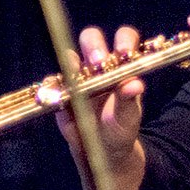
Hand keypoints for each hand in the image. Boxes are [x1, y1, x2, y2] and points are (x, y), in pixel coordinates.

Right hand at [55, 25, 145, 175]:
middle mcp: (98, 65)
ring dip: (70, 61)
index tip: (124, 52)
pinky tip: (57, 90)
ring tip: (75, 73)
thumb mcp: (128, 117)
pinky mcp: (61, 91)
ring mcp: (77, 75)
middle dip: (94, 46)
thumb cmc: (121, 127)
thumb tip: (136, 84)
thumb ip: (129, 100)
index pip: (124, 39)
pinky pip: (53, 81)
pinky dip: (53, 83)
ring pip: (69, 56)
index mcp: (121, 66)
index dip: (124, 40)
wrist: (102, 149)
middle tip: (98, 62)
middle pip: (92, 39)